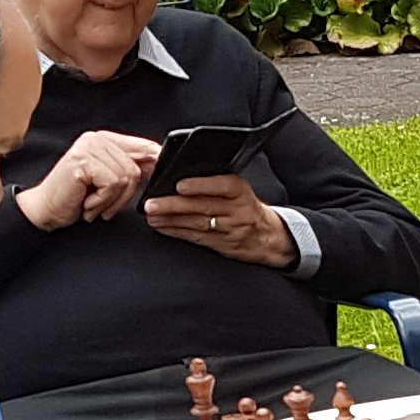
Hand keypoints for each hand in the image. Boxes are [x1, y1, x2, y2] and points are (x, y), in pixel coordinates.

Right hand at [14, 130, 151, 230]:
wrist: (45, 210)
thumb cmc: (75, 198)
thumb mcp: (108, 182)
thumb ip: (129, 168)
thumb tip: (158, 162)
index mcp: (105, 140)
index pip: (143, 146)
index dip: (154, 164)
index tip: (159, 177)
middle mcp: (96, 139)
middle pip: (136, 169)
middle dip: (123, 196)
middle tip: (103, 205)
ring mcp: (88, 148)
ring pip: (126, 178)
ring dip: (111, 201)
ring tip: (93, 204)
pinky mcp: (82, 161)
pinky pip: (112, 184)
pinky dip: (102, 201)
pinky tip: (86, 203)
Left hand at [140, 172, 298, 264]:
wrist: (268, 235)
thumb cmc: (246, 206)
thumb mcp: (239, 189)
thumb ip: (217, 182)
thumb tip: (181, 174)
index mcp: (241, 191)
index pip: (222, 185)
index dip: (200, 185)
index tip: (180, 185)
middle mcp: (238, 211)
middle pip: (204, 207)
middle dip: (174, 205)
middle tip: (152, 204)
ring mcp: (231, 230)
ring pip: (197, 223)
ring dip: (170, 220)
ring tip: (151, 215)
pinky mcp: (223, 245)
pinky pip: (197, 238)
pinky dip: (177, 232)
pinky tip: (162, 227)